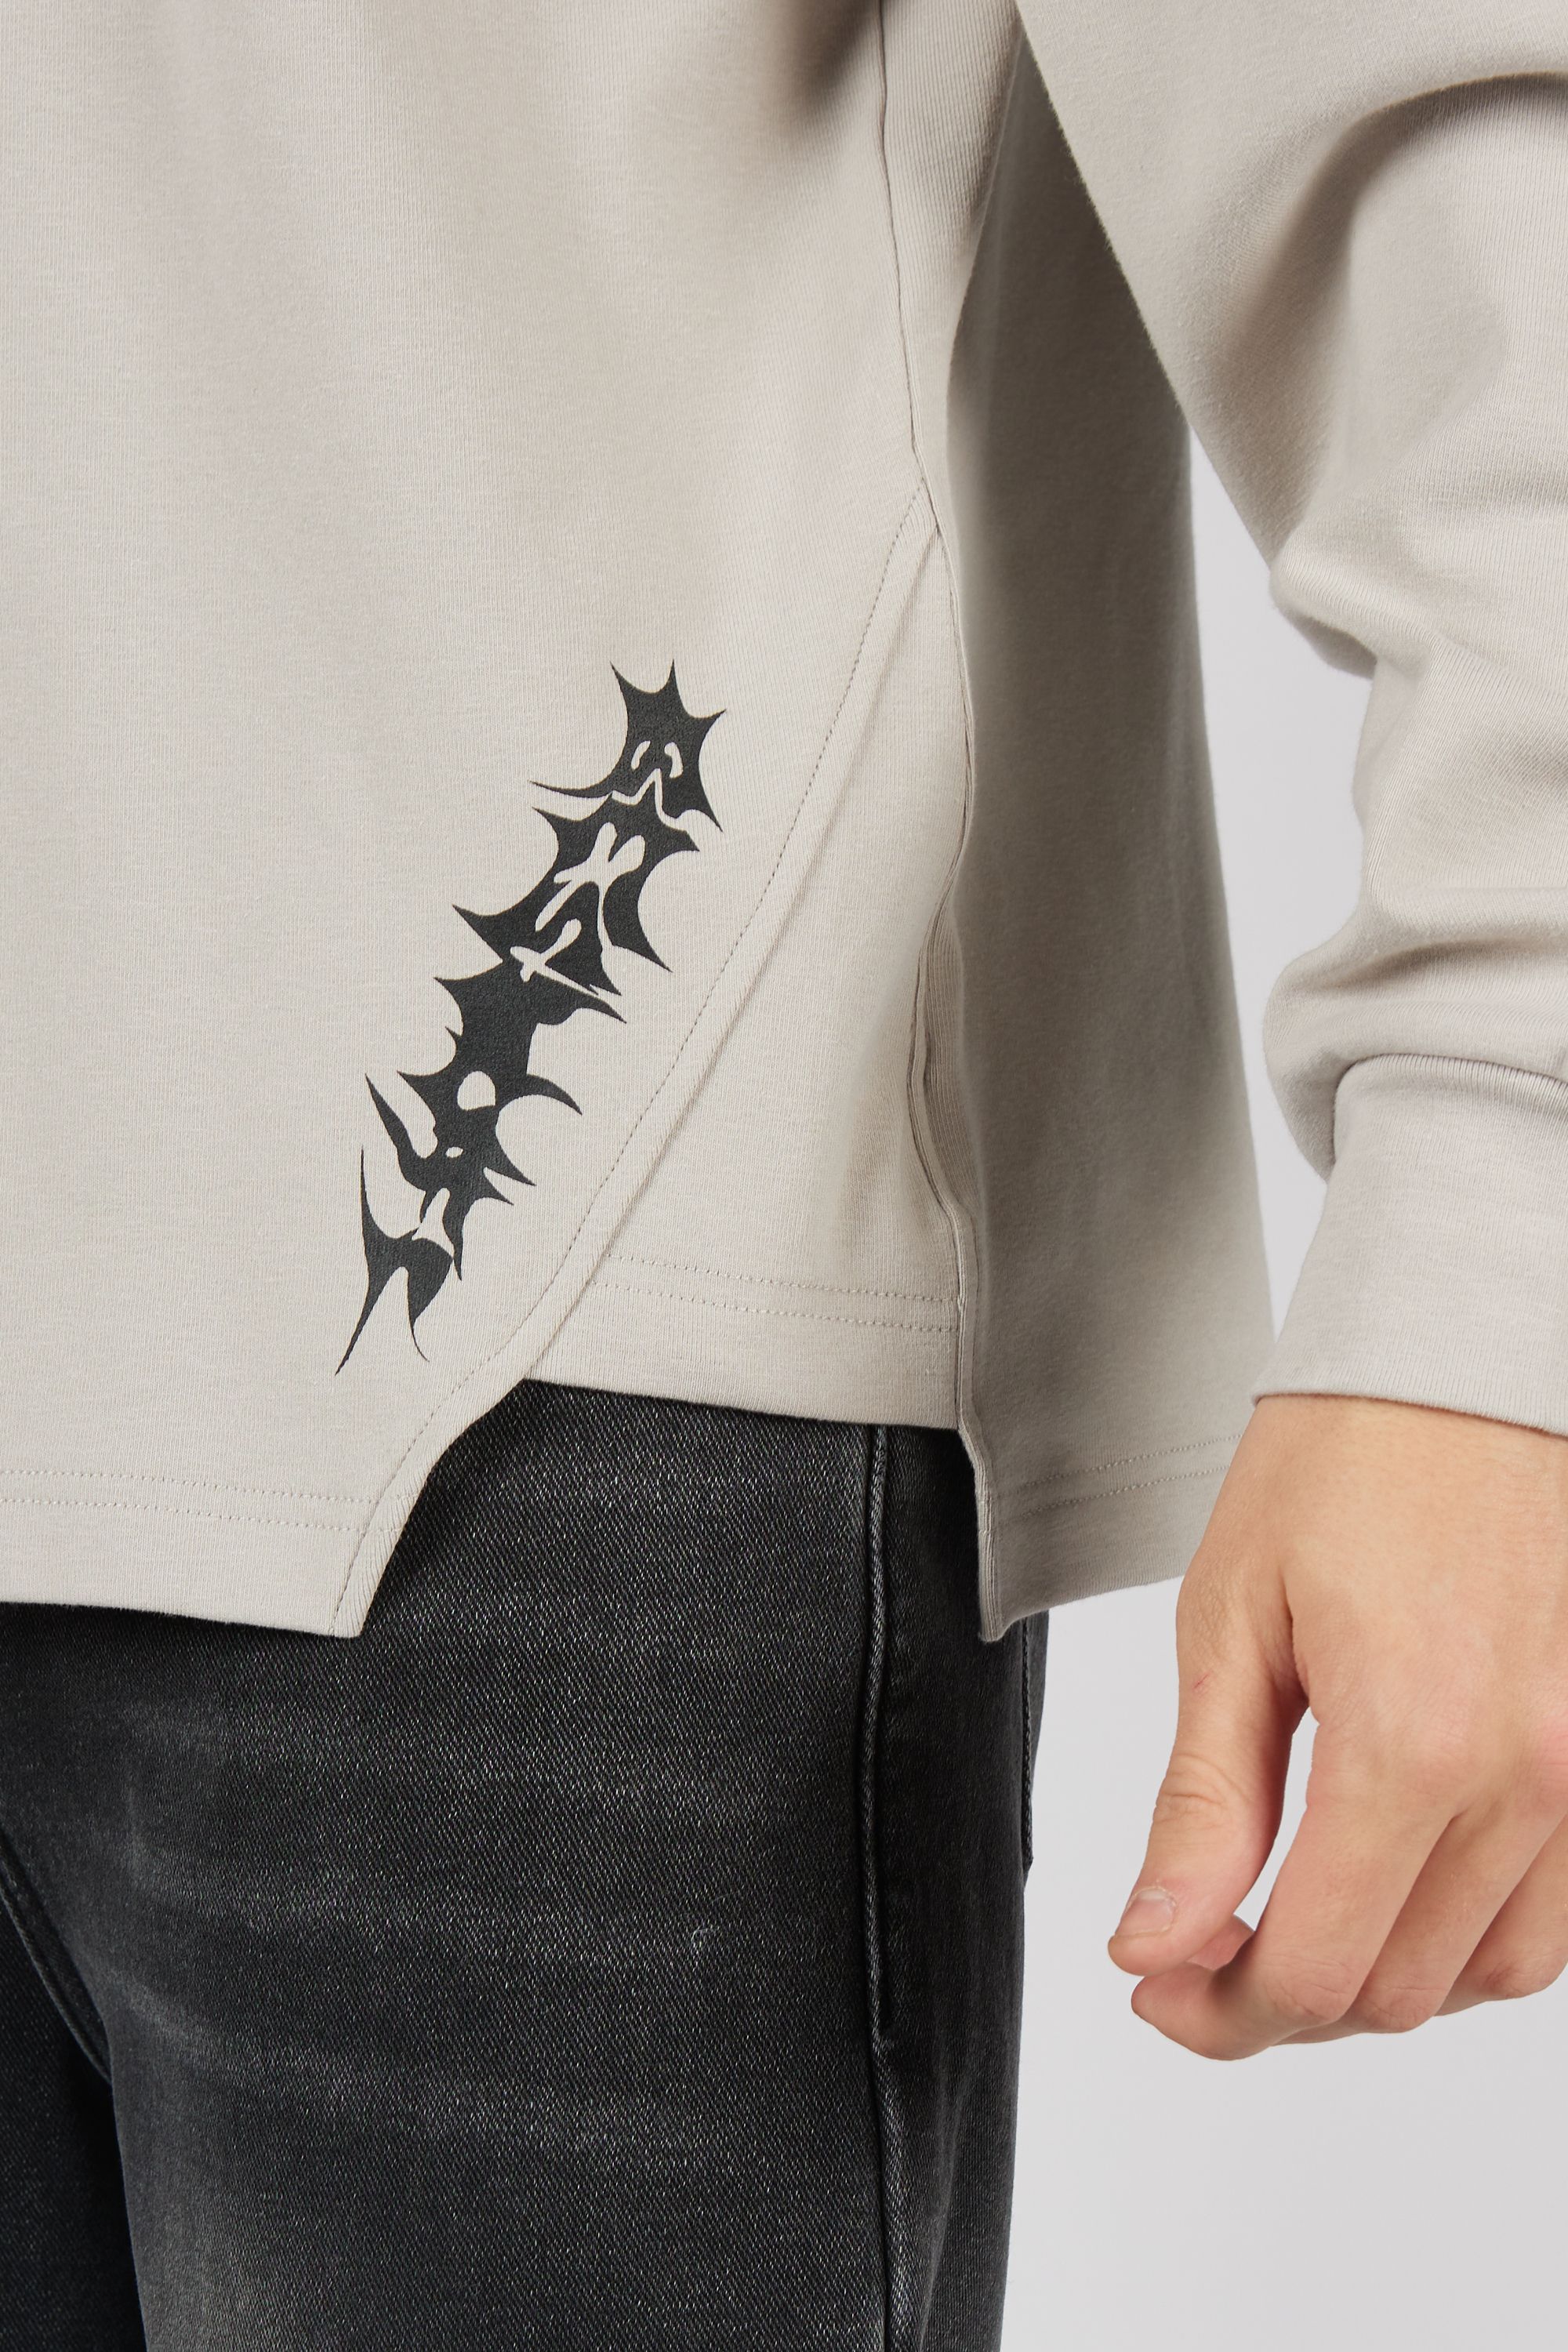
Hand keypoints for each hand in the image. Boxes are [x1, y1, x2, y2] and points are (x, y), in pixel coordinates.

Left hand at [1109, 1392, 1567, 2056]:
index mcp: (1413, 1740)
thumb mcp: (1231, 1620)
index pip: (1320, 1972)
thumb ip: (1203, 1803)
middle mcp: (1526, 1774)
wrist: (1466, 1358)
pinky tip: (1397, 1882)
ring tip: (1295, 1913)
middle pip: (1400, 1991)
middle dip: (1284, 1997)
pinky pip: (1556, 1915)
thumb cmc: (1345, 1458)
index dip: (1223, 2011)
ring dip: (1382, 1974)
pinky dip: (1472, 1934)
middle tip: (1201, 1946)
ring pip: (1488, 1973)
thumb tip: (1157, 1946)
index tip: (1159, 1983)